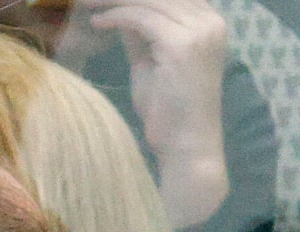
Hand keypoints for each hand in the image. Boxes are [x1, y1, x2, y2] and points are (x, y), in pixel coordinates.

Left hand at [65, 0, 229, 228]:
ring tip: (88, 4)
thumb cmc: (170, 114)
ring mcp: (199, 32)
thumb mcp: (151, 63)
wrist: (187, 149)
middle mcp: (211, 23)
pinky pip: (140, 18)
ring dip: (114, 1)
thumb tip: (121, 10)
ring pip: (148, 1)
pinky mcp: (181, 44)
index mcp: (210, 24)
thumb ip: (141, 35)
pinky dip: (115, 17)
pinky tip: (97, 23)